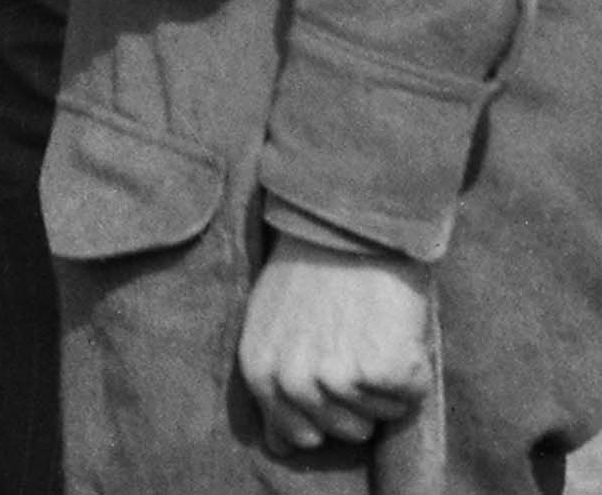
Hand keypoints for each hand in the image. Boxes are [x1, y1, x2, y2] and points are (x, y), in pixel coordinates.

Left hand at [238, 235, 433, 454]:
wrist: (348, 223)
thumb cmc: (311, 271)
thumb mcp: (271, 323)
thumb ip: (274, 383)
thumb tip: (281, 447)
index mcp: (261, 371)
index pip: (297, 435)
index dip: (323, 409)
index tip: (330, 369)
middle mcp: (295, 381)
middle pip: (343, 431)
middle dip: (356, 396)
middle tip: (352, 342)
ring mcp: (339, 377)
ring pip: (377, 419)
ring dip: (383, 384)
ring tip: (369, 331)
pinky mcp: (383, 370)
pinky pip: (407, 399)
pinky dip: (410, 369)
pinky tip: (391, 329)